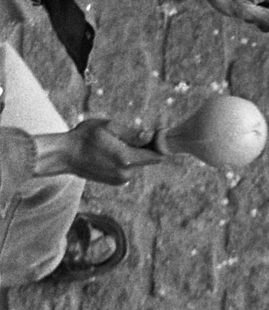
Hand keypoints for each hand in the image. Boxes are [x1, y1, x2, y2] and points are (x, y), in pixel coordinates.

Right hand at [34, 117, 168, 184]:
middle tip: (132, 133)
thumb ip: (132, 133)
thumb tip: (151, 135)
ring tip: (116, 142)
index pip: (156, 156)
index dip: (160, 144)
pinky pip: (129, 168)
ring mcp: (119, 180)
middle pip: (148, 159)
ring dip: (135, 152)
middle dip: (146, 146)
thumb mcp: (109, 127)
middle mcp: (125, 174)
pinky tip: (112, 150)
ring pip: (138, 163)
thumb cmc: (86, 136)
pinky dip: (127, 158)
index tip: (158, 132)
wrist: (66, 155)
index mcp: (125, 159)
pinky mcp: (114, 182)